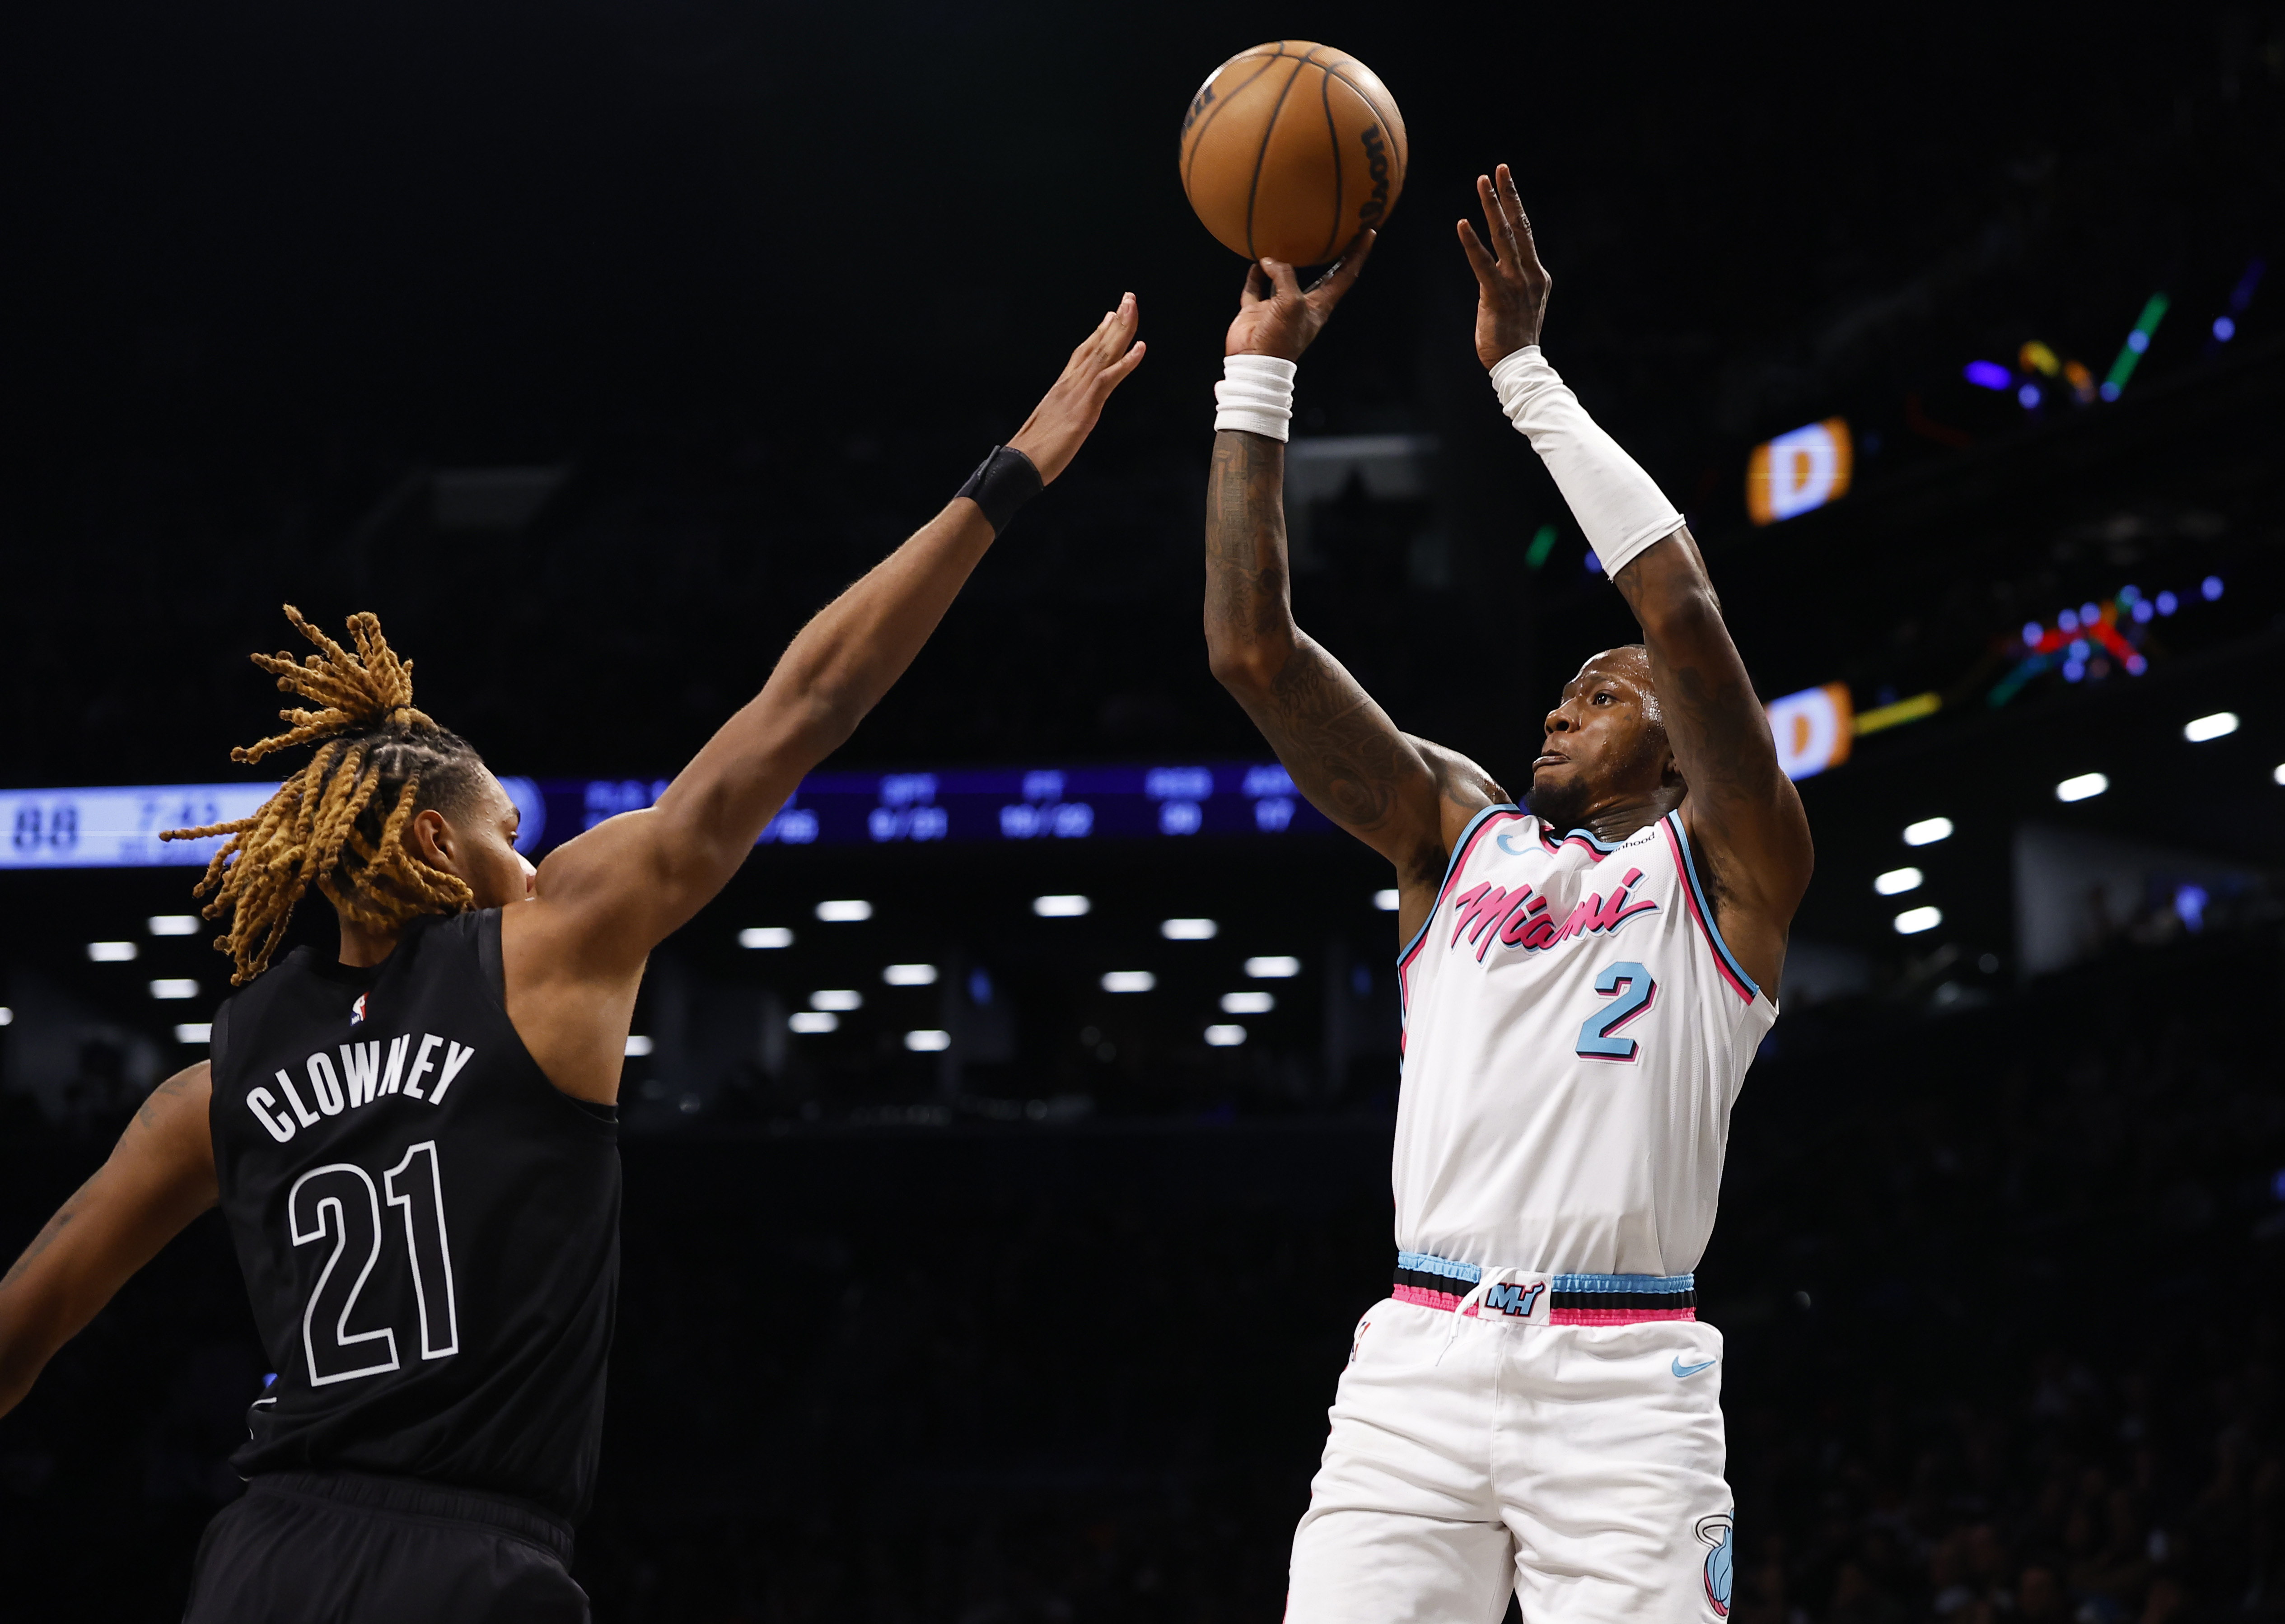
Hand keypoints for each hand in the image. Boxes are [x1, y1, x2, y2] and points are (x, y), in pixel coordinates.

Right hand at [1007, 293, 1146, 484]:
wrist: (1019, 465)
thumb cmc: (1032, 452)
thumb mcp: (1052, 425)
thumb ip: (1062, 412)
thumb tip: (1068, 412)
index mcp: (1062, 387)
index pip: (1083, 353)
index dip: (1099, 333)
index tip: (1111, 315)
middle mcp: (1070, 384)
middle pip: (1096, 345)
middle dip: (1115, 321)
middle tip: (1128, 298)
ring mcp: (1077, 393)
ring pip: (1103, 353)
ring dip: (1122, 329)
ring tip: (1132, 306)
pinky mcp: (1085, 408)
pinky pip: (1109, 379)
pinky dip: (1126, 362)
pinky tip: (1141, 348)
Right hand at [1224, 231, 1375, 360]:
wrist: (1254, 362)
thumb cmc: (1280, 338)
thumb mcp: (1291, 302)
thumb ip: (1284, 277)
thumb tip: (1269, 261)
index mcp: (1320, 305)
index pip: (1346, 275)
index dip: (1358, 253)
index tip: (1368, 232)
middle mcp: (1302, 304)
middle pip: (1321, 274)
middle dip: (1329, 253)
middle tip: (1335, 230)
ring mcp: (1279, 307)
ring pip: (1283, 278)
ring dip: (1284, 262)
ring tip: (1286, 241)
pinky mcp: (1257, 311)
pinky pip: (1256, 288)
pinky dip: (1256, 276)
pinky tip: (1256, 262)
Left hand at [1456, 164, 1550, 368]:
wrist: (1518, 364)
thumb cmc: (1514, 337)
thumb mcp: (1520, 302)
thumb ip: (1513, 281)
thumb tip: (1501, 268)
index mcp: (1537, 274)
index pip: (1525, 233)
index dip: (1515, 206)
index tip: (1506, 182)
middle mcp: (1530, 273)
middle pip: (1519, 225)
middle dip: (1508, 194)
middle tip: (1499, 168)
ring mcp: (1516, 283)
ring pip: (1504, 236)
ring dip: (1492, 206)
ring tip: (1482, 181)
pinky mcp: (1497, 295)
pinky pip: (1482, 263)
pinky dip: (1471, 243)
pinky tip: (1462, 224)